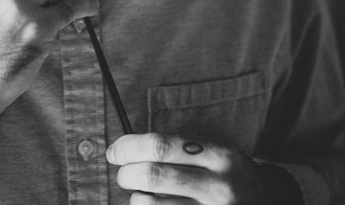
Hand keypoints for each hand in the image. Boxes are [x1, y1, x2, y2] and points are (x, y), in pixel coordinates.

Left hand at [106, 133, 265, 204]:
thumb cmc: (229, 177)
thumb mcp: (216, 154)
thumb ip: (180, 149)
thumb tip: (126, 150)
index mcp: (219, 156)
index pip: (161, 145)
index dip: (129, 146)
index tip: (115, 151)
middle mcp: (218, 187)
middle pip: (153, 175)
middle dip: (127, 174)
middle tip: (125, 175)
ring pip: (151, 204)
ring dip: (136, 199)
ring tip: (141, 195)